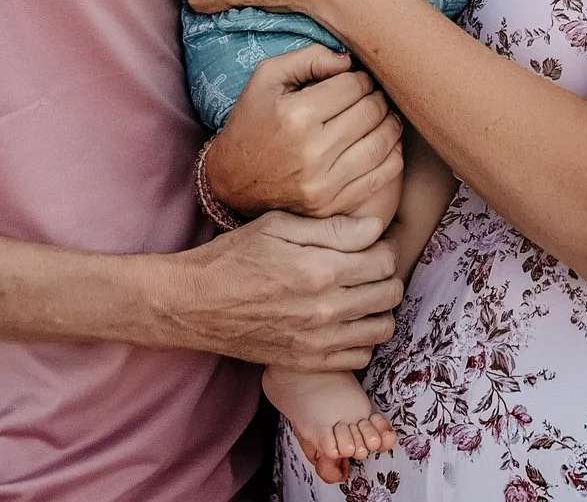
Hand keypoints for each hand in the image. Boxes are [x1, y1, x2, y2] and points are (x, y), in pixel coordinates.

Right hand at [158, 210, 402, 370]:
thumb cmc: (234, 257)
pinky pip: (360, 356)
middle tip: (369, 266)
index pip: (386, 261)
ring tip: (361, 294)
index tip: (371, 244)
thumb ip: (330, 228)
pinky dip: (361, 338)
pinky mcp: (308, 361)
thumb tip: (375, 228)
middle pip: (390, 294)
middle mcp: (325, 309)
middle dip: (386, 275)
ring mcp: (318, 340)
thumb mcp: (277, 226)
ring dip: (379, 308)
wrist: (196, 304)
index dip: (383, 247)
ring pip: (382, 327)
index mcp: (320, 269)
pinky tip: (345, 321)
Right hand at [205, 45, 403, 217]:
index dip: (360, 78)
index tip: (355, 80)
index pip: (352, 86)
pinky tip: (387, 143)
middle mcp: (312, 152)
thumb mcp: (266, 78)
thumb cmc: (252, 121)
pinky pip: (381, 178)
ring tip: (383, 115)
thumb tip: (349, 61)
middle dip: (377, 98)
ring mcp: (324, 184)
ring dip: (390, 123)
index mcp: (296, 116)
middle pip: (370, 113)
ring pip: (381, 144)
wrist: (233, 179)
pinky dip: (393, 156)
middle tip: (372, 96)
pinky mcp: (332, 205)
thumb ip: (307, 58)